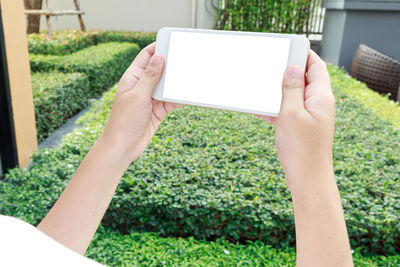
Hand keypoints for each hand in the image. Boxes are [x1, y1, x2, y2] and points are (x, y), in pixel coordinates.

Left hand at [99, 43, 180, 161]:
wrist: (123, 147)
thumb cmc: (124, 121)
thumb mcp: (138, 95)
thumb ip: (150, 76)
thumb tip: (159, 56)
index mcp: (133, 77)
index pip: (147, 55)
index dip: (159, 46)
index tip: (173, 41)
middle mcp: (142, 85)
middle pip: (160, 69)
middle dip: (173, 64)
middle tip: (188, 58)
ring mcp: (151, 98)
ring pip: (168, 85)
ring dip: (178, 82)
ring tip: (192, 75)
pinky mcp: (159, 110)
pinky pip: (172, 100)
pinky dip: (181, 98)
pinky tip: (190, 95)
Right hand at [260, 51, 334, 191]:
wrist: (307, 178)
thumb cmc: (301, 148)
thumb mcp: (292, 113)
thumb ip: (292, 88)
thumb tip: (292, 67)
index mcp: (321, 96)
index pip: (315, 66)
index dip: (302, 54)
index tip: (286, 47)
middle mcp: (318, 104)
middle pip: (304, 79)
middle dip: (287, 71)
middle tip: (269, 65)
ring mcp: (310, 116)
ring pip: (294, 95)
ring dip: (279, 91)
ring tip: (262, 86)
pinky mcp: (301, 127)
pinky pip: (288, 111)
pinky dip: (275, 107)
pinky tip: (260, 108)